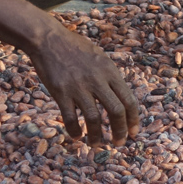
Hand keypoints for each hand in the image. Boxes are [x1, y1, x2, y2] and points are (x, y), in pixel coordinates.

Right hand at [25, 24, 139, 146]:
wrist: (48, 39)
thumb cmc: (75, 48)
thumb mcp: (100, 58)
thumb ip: (110, 77)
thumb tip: (121, 98)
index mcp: (110, 71)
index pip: (129, 100)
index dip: (133, 120)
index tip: (133, 132)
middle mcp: (97, 80)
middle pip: (116, 111)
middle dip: (120, 131)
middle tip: (118, 143)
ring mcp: (78, 87)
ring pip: (94, 118)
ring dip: (97, 136)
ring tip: (96, 144)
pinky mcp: (61, 92)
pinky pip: (71, 118)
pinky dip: (75, 131)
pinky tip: (76, 136)